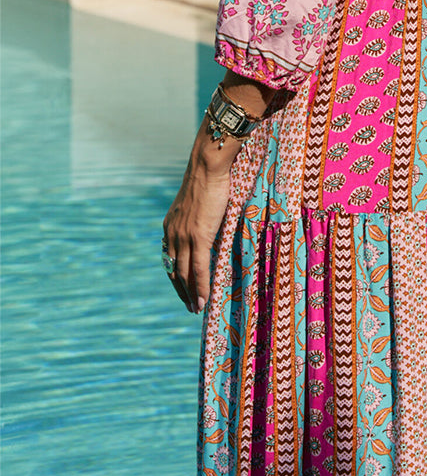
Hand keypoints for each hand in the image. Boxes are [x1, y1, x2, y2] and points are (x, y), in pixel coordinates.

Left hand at [162, 119, 236, 313]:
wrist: (207, 167)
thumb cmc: (207, 180)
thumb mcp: (197, 204)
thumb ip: (197, 219)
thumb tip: (207, 226)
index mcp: (170, 226)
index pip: (170, 258)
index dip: (176, 276)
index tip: (182, 289)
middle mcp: (172, 234)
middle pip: (175, 270)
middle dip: (182, 291)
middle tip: (190, 306)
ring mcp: (184, 237)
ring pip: (186, 274)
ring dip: (191, 294)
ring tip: (197, 309)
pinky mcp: (198, 237)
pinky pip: (199, 268)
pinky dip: (201, 287)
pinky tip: (204, 300)